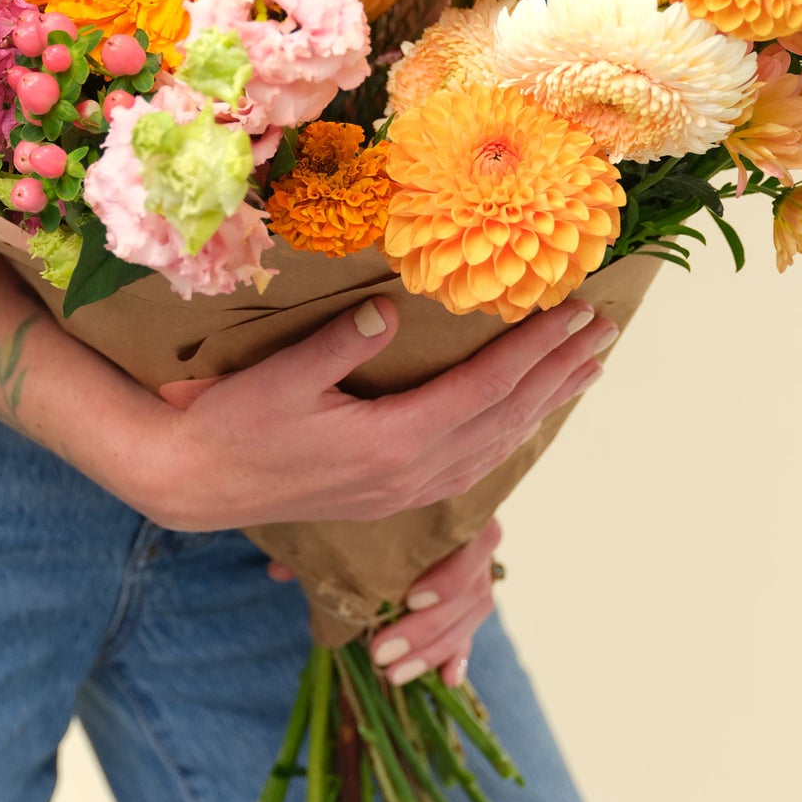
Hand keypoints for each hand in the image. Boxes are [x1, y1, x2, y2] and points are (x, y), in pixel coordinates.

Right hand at [122, 294, 616, 531]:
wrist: (197, 485)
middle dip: (558, 375)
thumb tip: (389, 306)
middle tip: (603, 334)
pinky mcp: (392, 495)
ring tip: (581, 370)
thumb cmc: (232, 422)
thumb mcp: (279, 376)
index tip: (578, 315)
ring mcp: (404, 491)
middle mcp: (411, 473)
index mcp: (391, 441)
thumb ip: (338, 343)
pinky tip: (521, 418)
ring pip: (496, 447)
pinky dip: (509, 434)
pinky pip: (473, 465)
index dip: (537, 350)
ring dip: (543, 406)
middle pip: (505, 419)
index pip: (486, 388)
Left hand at [265, 519, 503, 686]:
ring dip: (432, 650)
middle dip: (424, 630)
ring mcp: (478, 571)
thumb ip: (323, 538)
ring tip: (394, 674)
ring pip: (470, 616)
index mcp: (454, 509)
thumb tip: (279, 569)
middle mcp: (475, 540)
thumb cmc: (375, 496)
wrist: (396, 483)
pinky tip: (446, 680)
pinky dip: (458, 654)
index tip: (410, 599)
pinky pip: (471, 629)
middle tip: (380, 654)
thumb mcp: (353, 512)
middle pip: (470, 592)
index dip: (447, 577)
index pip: (471, 544)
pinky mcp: (469, 600)